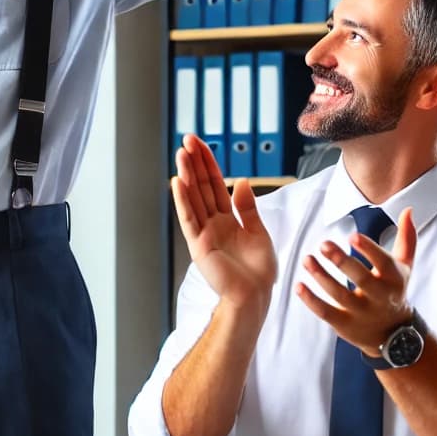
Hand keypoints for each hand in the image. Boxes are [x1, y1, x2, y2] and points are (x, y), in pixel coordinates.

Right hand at [172, 134, 276, 317]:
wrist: (255, 296)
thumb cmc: (258, 271)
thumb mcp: (258, 232)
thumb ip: (247, 207)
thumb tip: (240, 181)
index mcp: (226, 218)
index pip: (215, 184)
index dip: (208, 163)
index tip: (200, 144)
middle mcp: (212, 222)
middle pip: (202, 186)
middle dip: (195, 162)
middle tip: (187, 139)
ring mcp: (204, 233)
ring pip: (194, 198)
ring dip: (187, 175)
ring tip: (181, 153)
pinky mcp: (199, 245)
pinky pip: (190, 218)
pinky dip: (183, 200)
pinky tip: (178, 182)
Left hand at [296, 207, 416, 354]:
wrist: (393, 335)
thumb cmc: (393, 291)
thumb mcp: (404, 267)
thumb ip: (406, 238)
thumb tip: (407, 209)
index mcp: (393, 278)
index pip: (383, 262)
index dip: (369, 249)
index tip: (352, 236)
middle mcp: (378, 297)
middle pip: (360, 279)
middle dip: (341, 261)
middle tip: (323, 244)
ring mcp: (361, 313)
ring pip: (339, 295)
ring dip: (321, 277)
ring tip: (307, 259)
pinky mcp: (345, 326)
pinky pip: (326, 312)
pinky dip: (311, 300)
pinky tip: (299, 285)